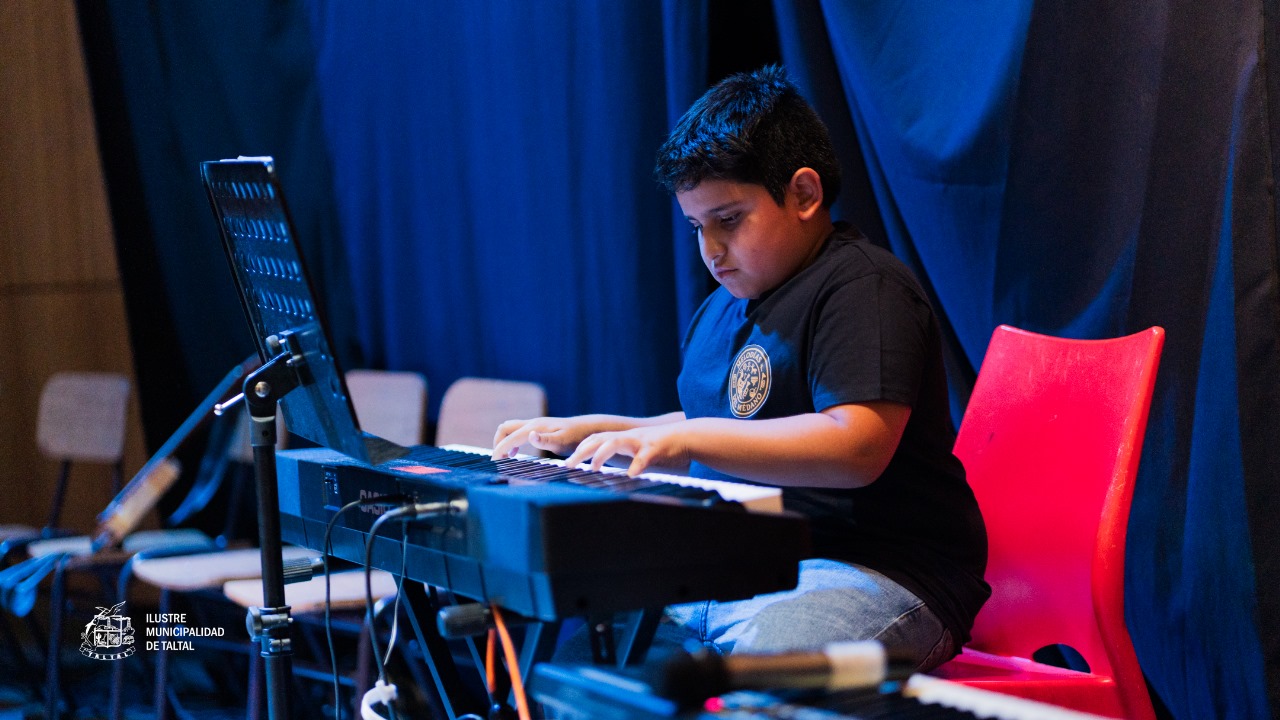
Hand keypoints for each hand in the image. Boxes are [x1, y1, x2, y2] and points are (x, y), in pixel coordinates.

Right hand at [491, 416, 611, 458]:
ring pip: (509, 429)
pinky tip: (516, 453)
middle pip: (504, 429)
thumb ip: (545, 440)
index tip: (494, 464)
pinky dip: (511, 441)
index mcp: (535, 427)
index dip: (499, 450)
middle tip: (498, 461)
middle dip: (497, 443)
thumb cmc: (575, 438)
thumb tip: (530, 436)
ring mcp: (534, 424)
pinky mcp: (537, 428)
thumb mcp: (562, 442)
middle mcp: (532, 423)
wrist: (587, 429)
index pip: (509, 437)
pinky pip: (517, 431)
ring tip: (506, 458)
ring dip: (503, 441)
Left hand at [562, 424, 689, 476]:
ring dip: (602, 454)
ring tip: (594, 468)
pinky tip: (631, 476)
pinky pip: (644, 457)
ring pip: (616, 442)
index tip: (567, 462)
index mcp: (623, 438)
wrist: (687, 437)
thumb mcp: (639, 451)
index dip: (580, 449)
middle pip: (599, 438)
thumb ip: (626, 458)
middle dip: (582, 451)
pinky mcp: (656, 448)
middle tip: (568, 465)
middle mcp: (628, 437)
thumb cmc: (663, 448)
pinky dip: (637, 466)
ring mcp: (641, 441)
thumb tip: (614, 473)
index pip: (596, 439)